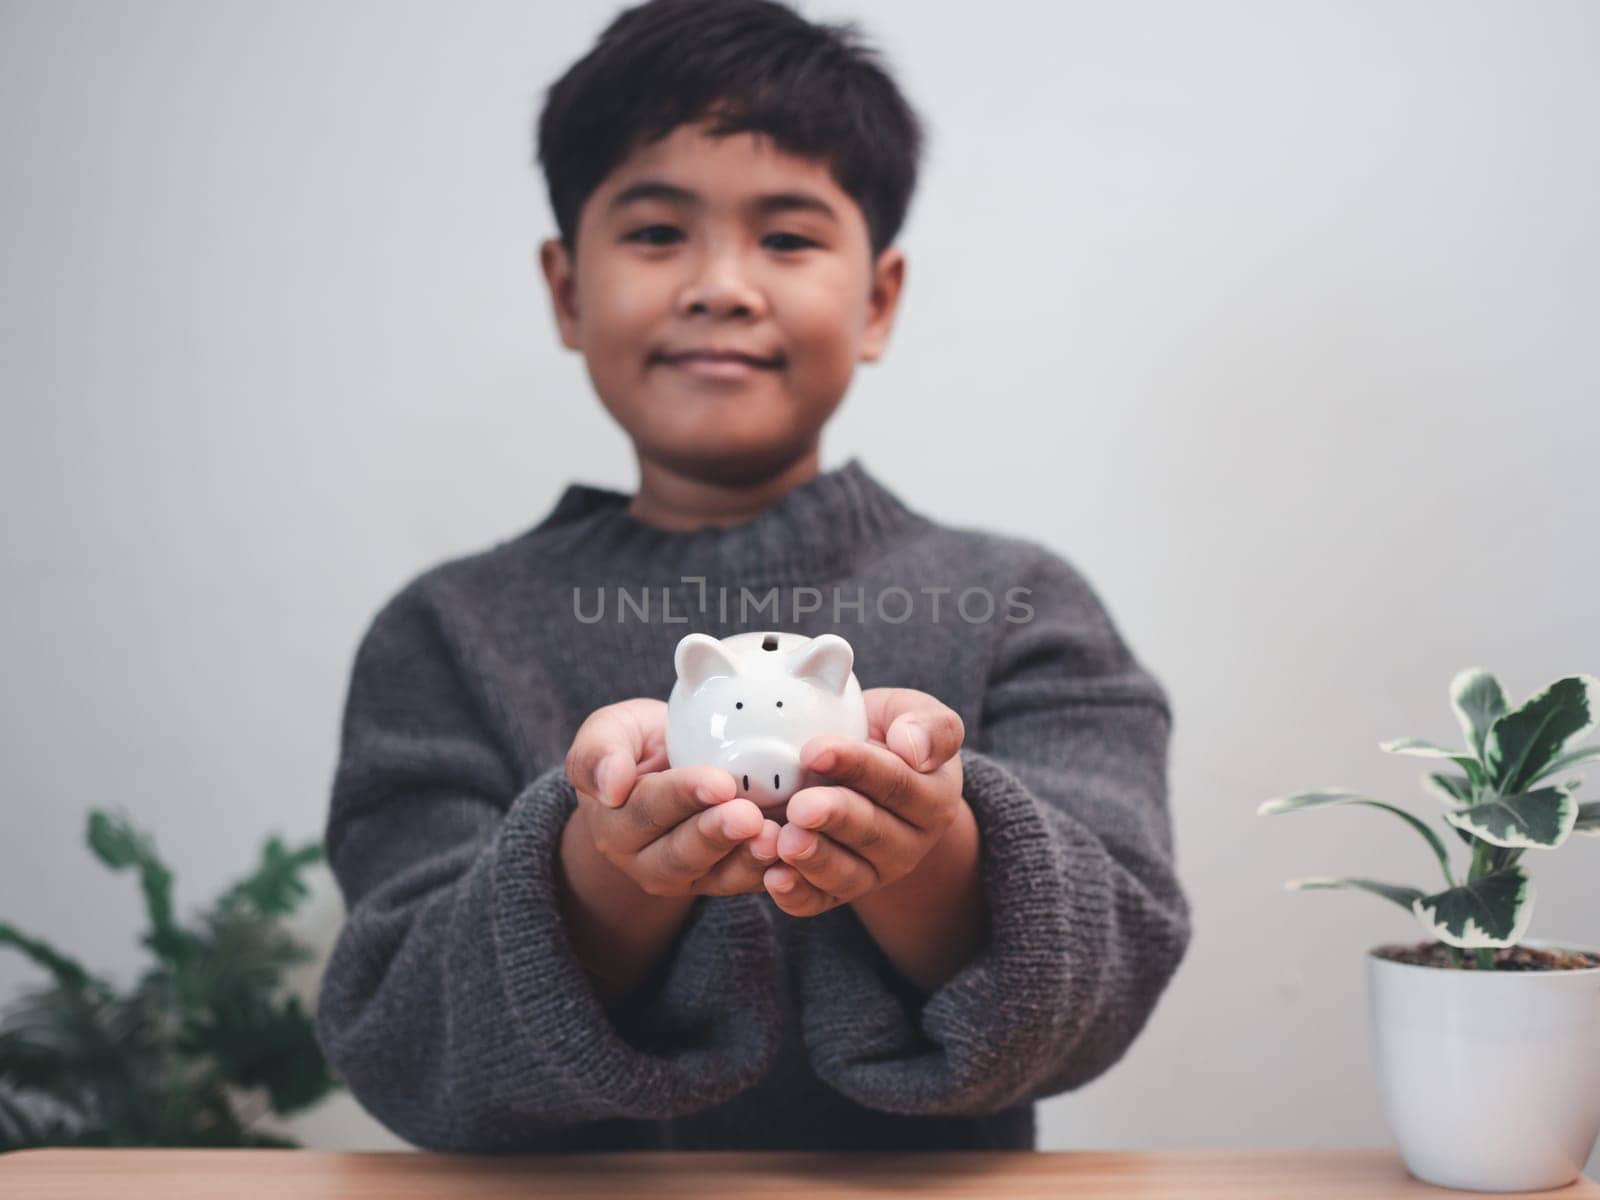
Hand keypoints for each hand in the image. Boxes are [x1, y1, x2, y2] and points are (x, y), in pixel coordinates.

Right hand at [565, 698, 781, 897]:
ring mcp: (685, 876)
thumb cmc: (640, 744)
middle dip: (717, 834)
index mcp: (614, 820)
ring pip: (714, 876)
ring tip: (774, 838)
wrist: (671, 764)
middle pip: (680, 852)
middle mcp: (644, 858)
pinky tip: (793, 855)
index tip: (719, 783)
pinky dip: (771, 873)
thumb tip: (609, 784)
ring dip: (746, 859)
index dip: (684, 796)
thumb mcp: (610, 731)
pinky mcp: (720, 882)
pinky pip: (745, 885)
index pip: (648, 808)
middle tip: (749, 817)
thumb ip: (597, 753)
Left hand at [763, 687, 965, 915]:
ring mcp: (874, 872)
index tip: (816, 750)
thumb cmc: (886, 735)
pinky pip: (819, 901)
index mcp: (933, 797)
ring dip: (814, 859)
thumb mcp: (914, 715)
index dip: (857, 767)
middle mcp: (909, 843)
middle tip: (800, 807)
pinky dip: (797, 894)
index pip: (896, 782)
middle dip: (834, 818)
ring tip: (785, 841)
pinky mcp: (838, 892)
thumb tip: (912, 748)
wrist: (864, 772)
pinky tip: (774, 878)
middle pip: (871, 831)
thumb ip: (930, 726)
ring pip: (847, 873)